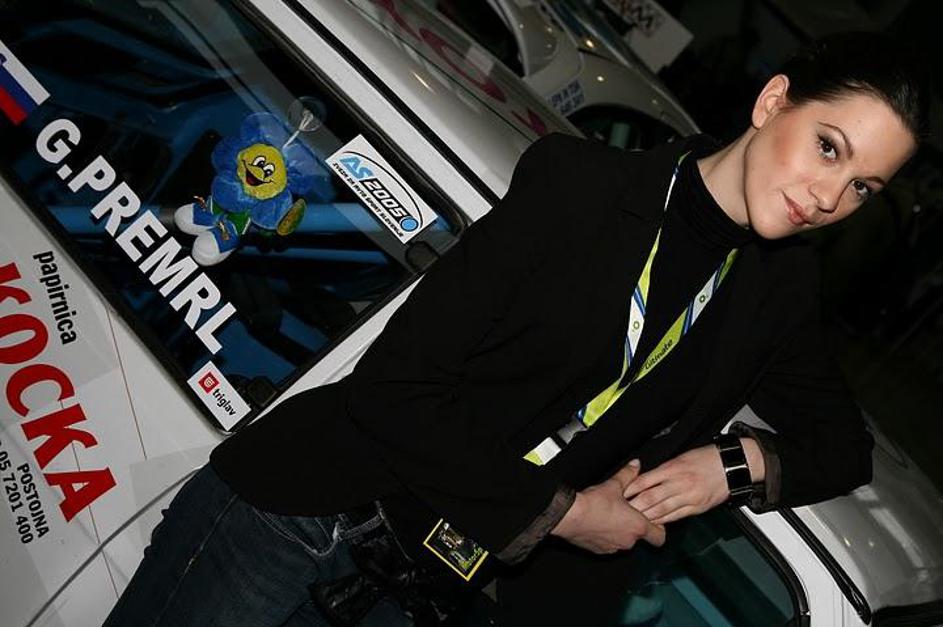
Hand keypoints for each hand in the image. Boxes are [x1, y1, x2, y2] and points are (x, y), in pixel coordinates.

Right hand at [551, 460, 665, 553]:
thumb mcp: (614, 484)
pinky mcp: (599, 551)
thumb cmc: (593, 504)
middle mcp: (628, 541)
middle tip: (626, 512)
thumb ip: (628, 474)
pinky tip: (598, 523)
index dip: (659, 530)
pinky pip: (608, 545)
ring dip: (619, 531)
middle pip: (639, 537)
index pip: (659, 537)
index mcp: (637, 526)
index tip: (655, 522)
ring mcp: (613, 548)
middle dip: (634, 526)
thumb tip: (635, 465)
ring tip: (609, 515)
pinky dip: (606, 536)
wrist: (569, 516)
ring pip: (623, 541)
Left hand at [622, 445, 729, 524]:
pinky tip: (653, 525)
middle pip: (651, 498)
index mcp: (673, 468)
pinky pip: (676, 516)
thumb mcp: (681, 458)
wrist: (732, 465)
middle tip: (620, 512)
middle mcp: (679, 483)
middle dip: (634, 507)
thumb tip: (643, 478)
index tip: (619, 494)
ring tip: (632, 521)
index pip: (645, 480)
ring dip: (646, 517)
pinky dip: (663, 521)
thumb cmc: (706, 458)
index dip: (630, 489)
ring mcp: (689, 497)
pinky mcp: (697, 507)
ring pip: (662, 510)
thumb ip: (662, 470)